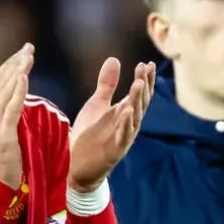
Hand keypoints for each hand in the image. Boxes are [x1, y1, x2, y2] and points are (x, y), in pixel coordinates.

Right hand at [0, 45, 32, 188]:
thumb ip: (0, 113)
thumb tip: (11, 96)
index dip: (6, 66)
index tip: (19, 54)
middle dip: (14, 63)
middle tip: (28, 48)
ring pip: (5, 90)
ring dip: (18, 71)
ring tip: (28, 56)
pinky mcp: (3, 133)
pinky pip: (11, 107)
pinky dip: (17, 90)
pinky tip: (24, 76)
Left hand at [68, 59, 154, 192]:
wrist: (76, 164)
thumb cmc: (88, 134)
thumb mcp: (97, 104)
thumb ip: (107, 85)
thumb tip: (115, 59)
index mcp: (124, 112)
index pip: (139, 93)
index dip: (145, 79)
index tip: (147, 63)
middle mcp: (128, 123)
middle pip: (140, 102)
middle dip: (143, 86)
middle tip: (145, 68)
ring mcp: (123, 137)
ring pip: (135, 117)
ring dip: (137, 100)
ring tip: (138, 84)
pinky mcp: (115, 150)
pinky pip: (124, 136)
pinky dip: (126, 124)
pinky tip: (128, 111)